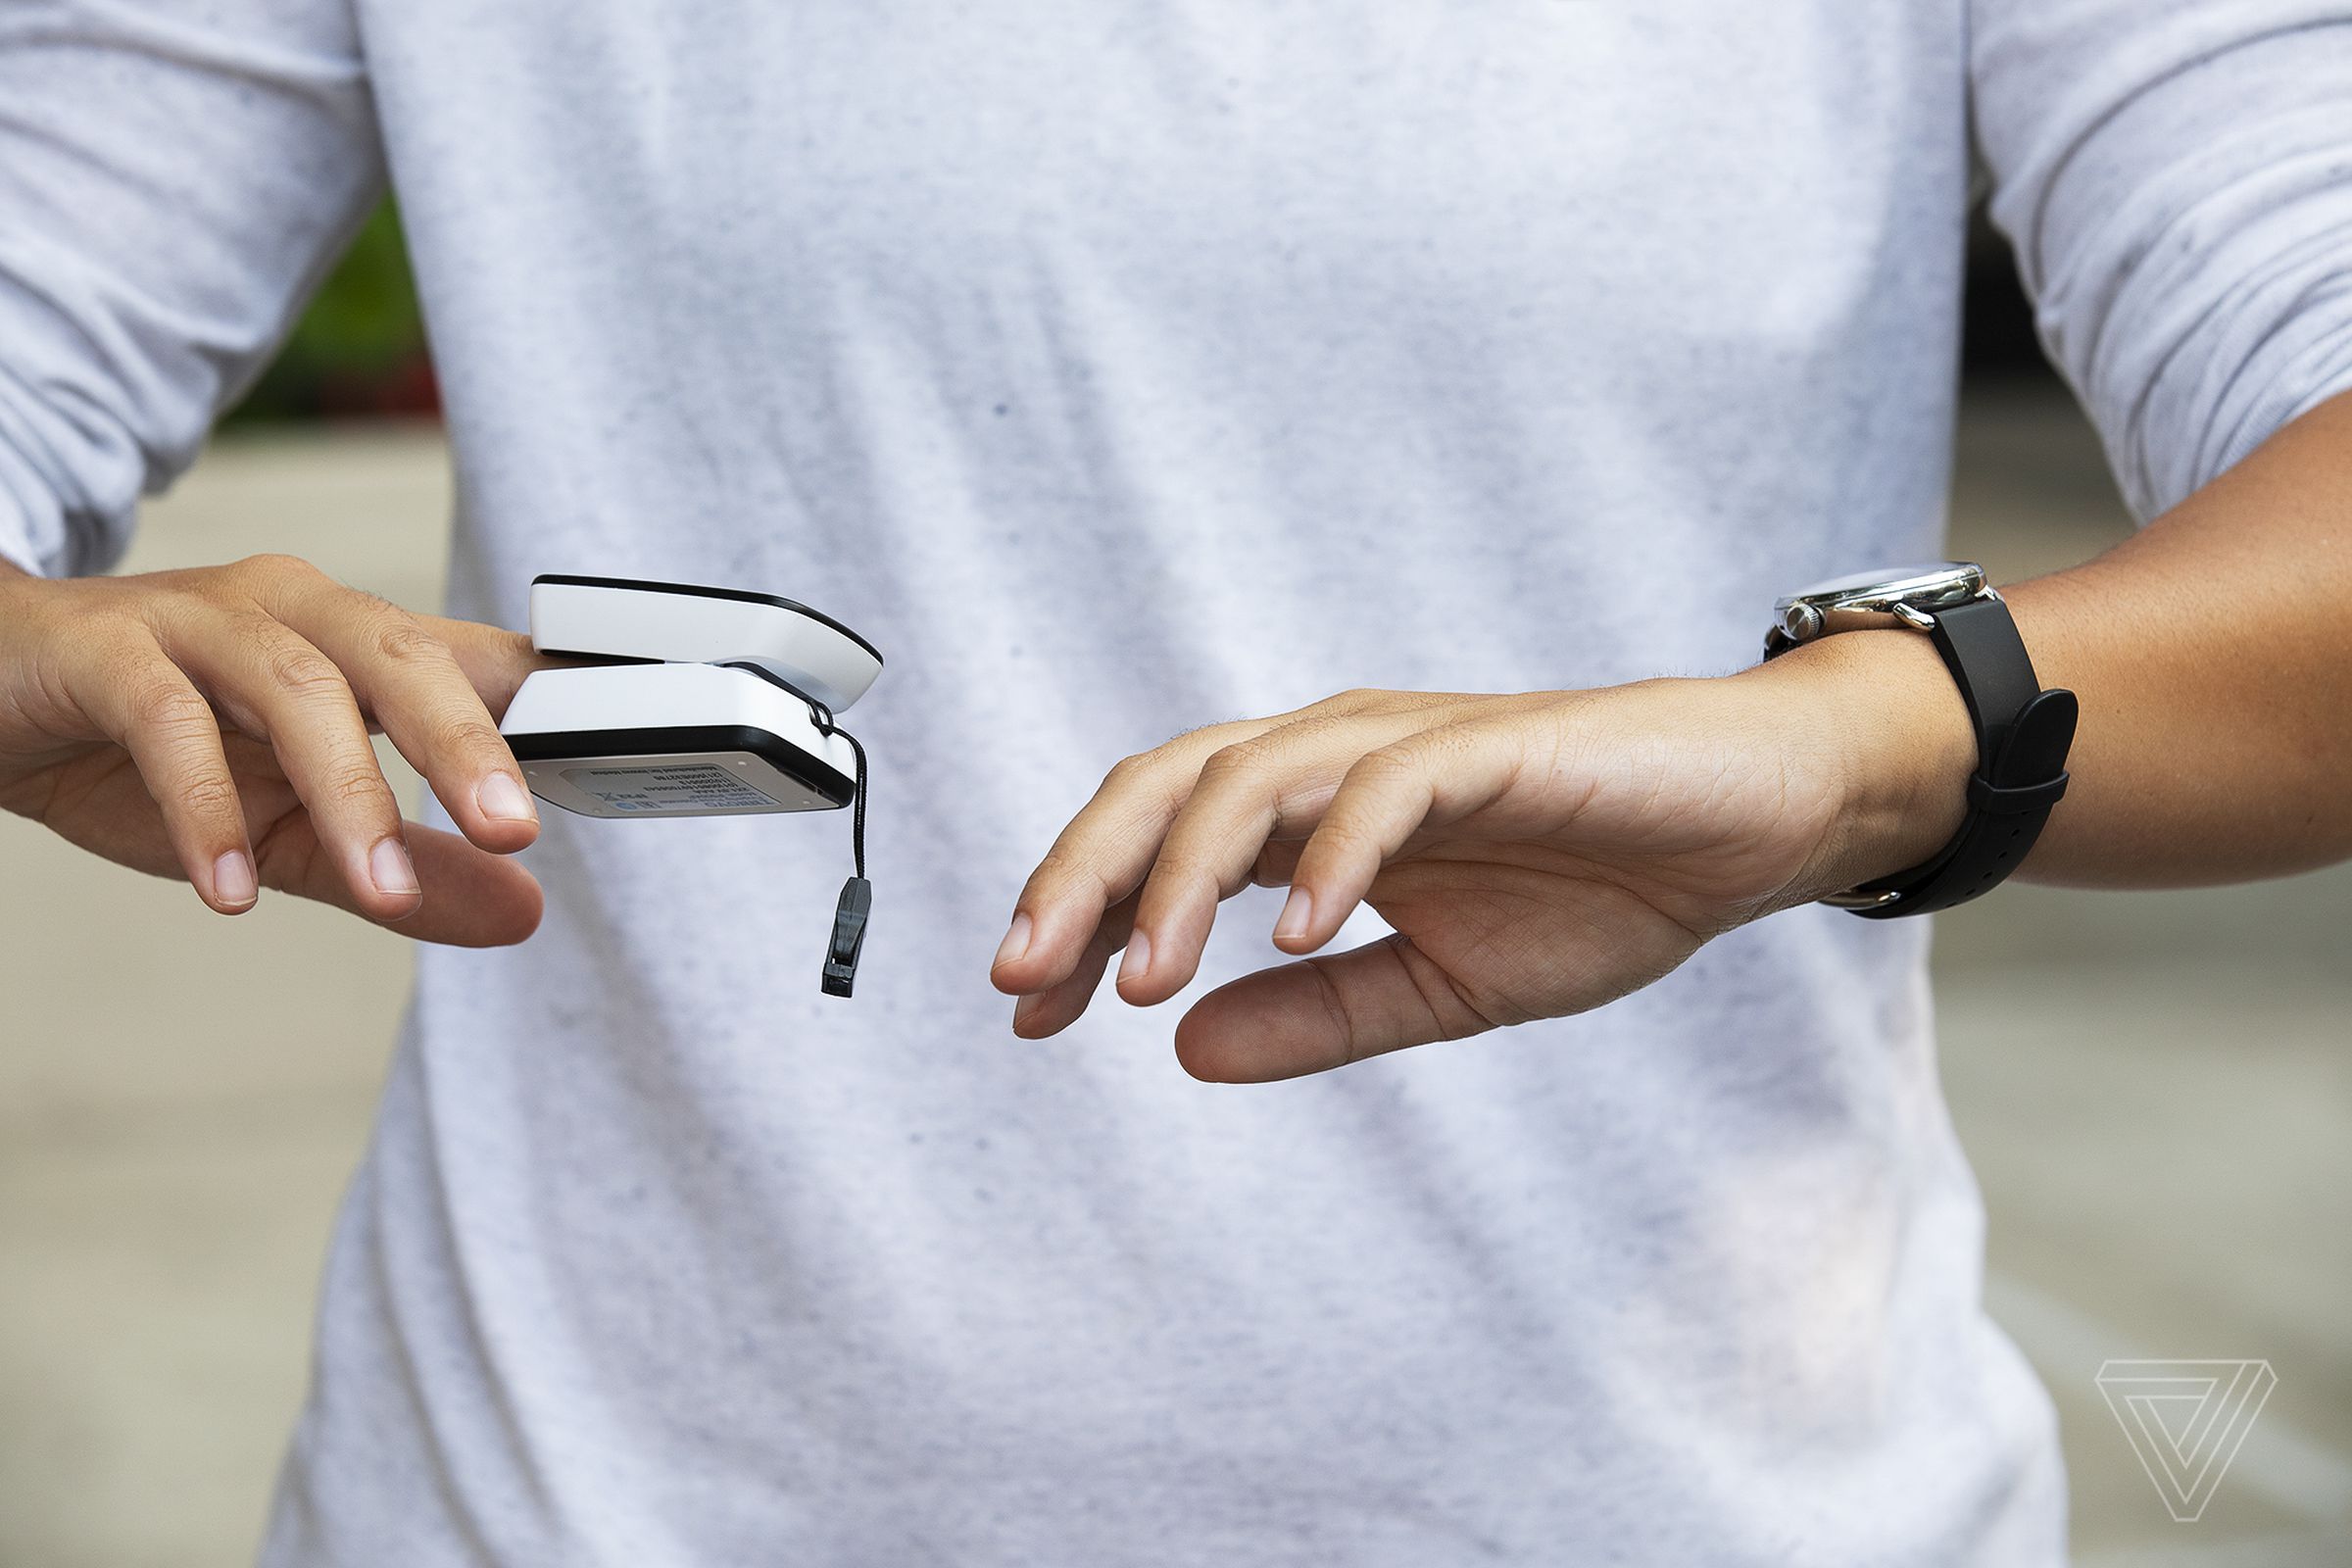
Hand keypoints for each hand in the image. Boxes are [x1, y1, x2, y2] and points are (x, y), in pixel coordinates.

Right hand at [0, 553, 550, 944]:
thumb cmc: (147, 743)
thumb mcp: (294, 826)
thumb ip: (406, 868)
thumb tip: (526, 914)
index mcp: (356, 645)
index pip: (480, 660)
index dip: (559, 697)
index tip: (631, 755)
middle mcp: (292, 613)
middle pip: (404, 660)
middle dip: (466, 745)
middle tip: (516, 833)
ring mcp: (195, 620)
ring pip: (295, 683)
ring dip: (345, 790)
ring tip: (381, 889)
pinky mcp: (101, 648)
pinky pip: (165, 717)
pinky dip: (203, 806)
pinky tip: (230, 887)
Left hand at [994, 635, 1973, 1080]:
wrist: (1750, 822)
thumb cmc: (1602, 885)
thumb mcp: (1440, 985)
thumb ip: (1318, 1016)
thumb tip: (1186, 1055)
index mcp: (1312, 812)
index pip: (1158, 844)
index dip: (1079, 918)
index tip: (1026, 1013)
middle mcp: (1337, 758)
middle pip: (1167, 788)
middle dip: (1079, 879)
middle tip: (1024, 983)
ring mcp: (1410, 742)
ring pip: (1252, 777)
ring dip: (1180, 878)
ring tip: (1135, 983)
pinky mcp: (1495, 744)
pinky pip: (1389, 784)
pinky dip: (1332, 853)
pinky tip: (1292, 933)